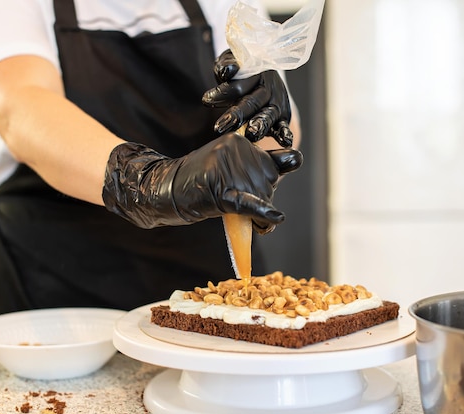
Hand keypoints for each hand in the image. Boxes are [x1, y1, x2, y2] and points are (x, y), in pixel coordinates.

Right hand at [102, 133, 302, 232]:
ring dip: (264, 216)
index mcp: (241, 140)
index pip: (278, 159)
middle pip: (271, 181)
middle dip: (266, 198)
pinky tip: (274, 218)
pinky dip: (263, 213)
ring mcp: (229, 169)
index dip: (281, 169)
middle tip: (255, 211)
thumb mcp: (229, 163)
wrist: (167, 188)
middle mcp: (239, 150)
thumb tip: (297, 158)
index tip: (279, 174)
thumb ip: (258, 162)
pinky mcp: (221, 190)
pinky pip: (248, 203)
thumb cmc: (201, 180)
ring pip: (263, 197)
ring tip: (254, 223)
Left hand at [202, 49, 292, 147]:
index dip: (223, 92)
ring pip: (268, 115)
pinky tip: (285, 142)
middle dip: (236, 115)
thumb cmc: (241, 71)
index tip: (206, 100)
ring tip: (251, 134)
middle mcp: (268, 88)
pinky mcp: (283, 117)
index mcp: (256, 73)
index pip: (238, 83)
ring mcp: (276, 103)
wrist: (263, 72)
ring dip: (260, 125)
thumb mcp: (231, 61)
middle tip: (220, 127)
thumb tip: (225, 72)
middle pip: (251, 102)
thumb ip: (226, 66)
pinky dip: (285, 133)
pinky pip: (284, 126)